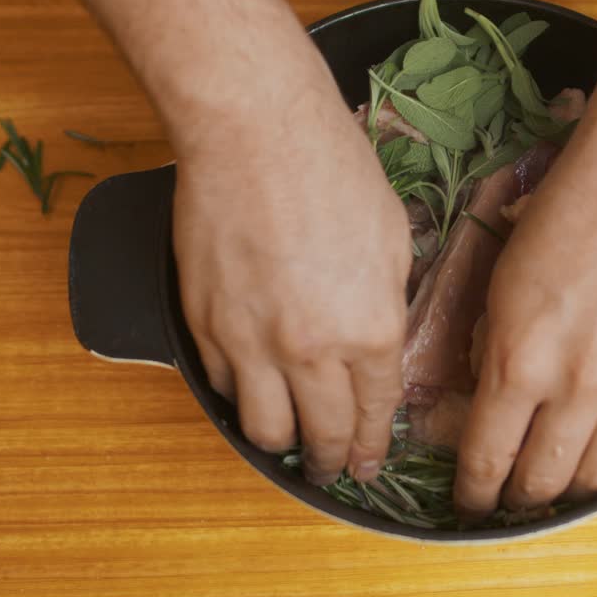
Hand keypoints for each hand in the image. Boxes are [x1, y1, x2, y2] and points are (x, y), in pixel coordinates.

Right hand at [171, 67, 410, 486]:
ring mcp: (251, 343)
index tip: (369, 462)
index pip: (375, 414)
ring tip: (290, 441)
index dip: (373, 446)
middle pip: (323, 437)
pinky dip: (240, 396)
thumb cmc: (330, 168)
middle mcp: (312, 350)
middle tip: (334, 465)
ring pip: (266, 432)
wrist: (252, 131)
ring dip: (284, 444)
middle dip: (334, 461)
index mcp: (370, 330)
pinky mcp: (204, 325)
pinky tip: (251, 387)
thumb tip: (378, 338)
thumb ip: (386, 301)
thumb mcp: (392, 238)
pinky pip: (222, 387)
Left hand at [453, 120, 596, 516]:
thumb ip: (493, 350)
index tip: (469, 500)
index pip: (487, 456)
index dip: (473, 490)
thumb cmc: (569, 213)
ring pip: (596, 479)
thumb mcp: (501, 283)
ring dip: (568, 487)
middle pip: (540, 480)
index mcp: (518, 359)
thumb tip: (490, 400)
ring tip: (555, 479)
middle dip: (515, 497)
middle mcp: (577, 386)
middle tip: (507, 494)